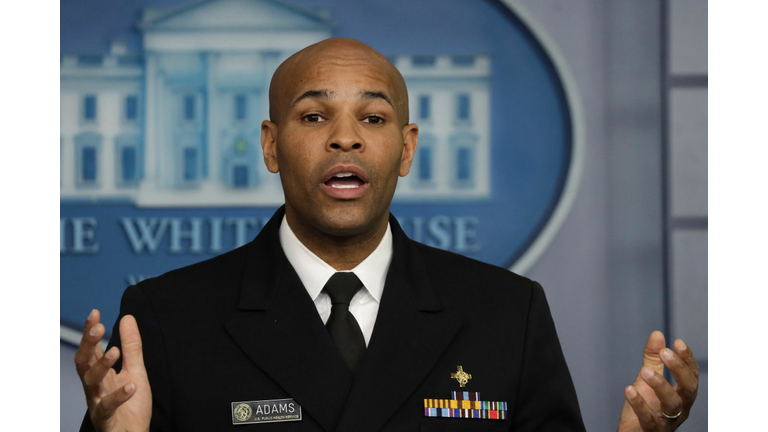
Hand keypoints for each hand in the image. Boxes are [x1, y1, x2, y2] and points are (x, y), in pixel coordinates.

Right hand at [74, 310, 151, 430]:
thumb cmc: (132, 406)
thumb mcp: (135, 371)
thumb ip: (131, 347)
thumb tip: (127, 317)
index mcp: (100, 375)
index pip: (90, 350)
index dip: (90, 332)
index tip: (94, 313)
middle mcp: (94, 387)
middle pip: (83, 364)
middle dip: (88, 345)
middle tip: (98, 329)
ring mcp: (97, 403)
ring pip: (91, 383)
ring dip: (101, 366)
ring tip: (114, 351)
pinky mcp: (106, 420)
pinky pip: (107, 407)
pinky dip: (118, 397)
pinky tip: (131, 387)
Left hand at [617, 331, 698, 430]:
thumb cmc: (646, 405)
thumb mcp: (648, 378)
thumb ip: (653, 358)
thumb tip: (658, 334)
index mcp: (683, 394)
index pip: (691, 375)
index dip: (687, 359)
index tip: (678, 342)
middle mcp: (681, 408)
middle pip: (689, 389)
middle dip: (679, 369)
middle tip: (665, 353)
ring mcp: (668, 421)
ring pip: (672, 404)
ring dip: (660, 385)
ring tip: (644, 371)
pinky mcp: (652, 430)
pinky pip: (648, 418)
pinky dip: (639, 403)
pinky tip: (629, 389)